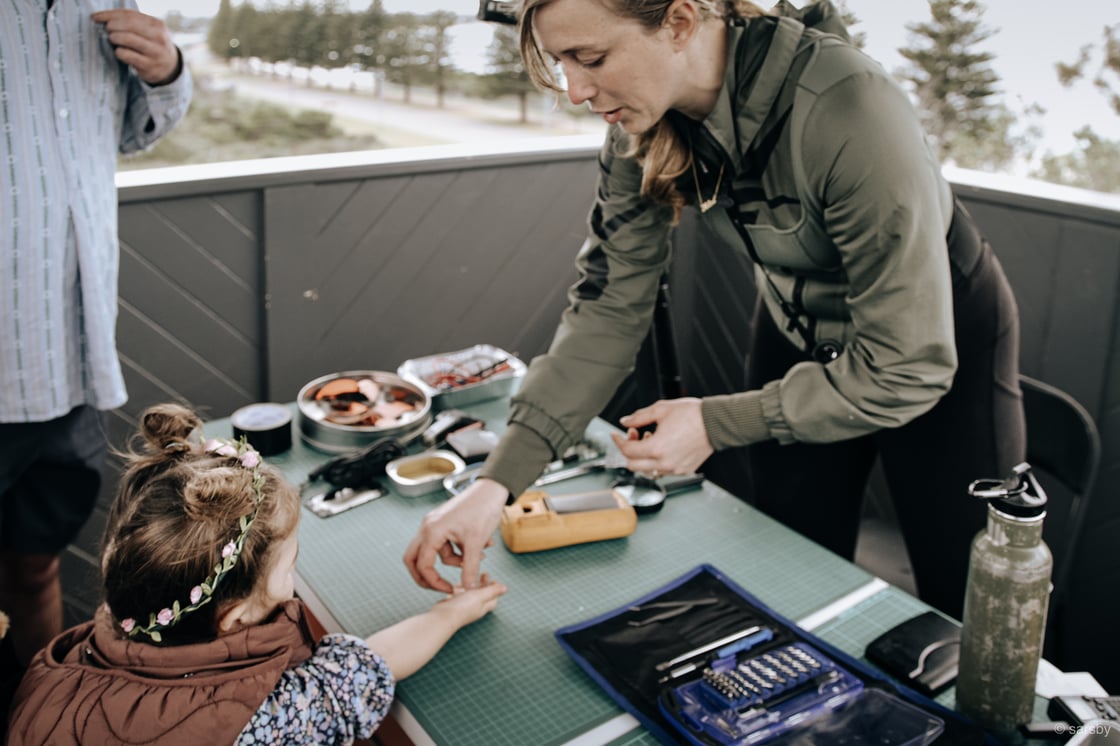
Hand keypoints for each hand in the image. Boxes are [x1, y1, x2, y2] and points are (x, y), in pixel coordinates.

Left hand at [91, 9, 179, 84]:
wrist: (170, 67)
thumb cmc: (153, 45)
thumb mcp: (151, 30)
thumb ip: (135, 22)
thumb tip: (107, 18)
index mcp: (158, 24)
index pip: (130, 15)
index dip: (110, 14)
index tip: (96, 17)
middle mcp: (159, 37)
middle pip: (129, 25)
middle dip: (112, 25)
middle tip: (106, 29)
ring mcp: (155, 52)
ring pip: (128, 39)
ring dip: (115, 37)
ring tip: (112, 39)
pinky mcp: (149, 66)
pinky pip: (127, 55)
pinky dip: (119, 52)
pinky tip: (119, 52)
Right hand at [404, 478, 507, 592]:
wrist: (491, 489)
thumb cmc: (482, 509)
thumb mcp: (476, 542)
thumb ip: (470, 567)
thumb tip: (468, 588)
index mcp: (432, 531)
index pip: (423, 565)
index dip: (434, 582)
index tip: (449, 589)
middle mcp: (428, 527)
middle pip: (414, 558)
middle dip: (426, 575)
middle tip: (440, 586)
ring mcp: (434, 524)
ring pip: (434, 552)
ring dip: (453, 560)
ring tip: (477, 557)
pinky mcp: (443, 523)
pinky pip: (445, 543)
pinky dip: (459, 550)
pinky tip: (481, 546)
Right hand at [434, 575, 507, 627]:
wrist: (444, 616)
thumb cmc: (463, 607)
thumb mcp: (481, 596)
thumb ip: (492, 591)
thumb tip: (505, 588)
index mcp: (484, 606)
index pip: (493, 598)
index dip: (495, 588)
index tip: (493, 579)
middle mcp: (475, 607)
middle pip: (482, 595)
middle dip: (484, 584)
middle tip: (483, 573)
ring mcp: (464, 607)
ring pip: (470, 594)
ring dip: (471, 585)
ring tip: (469, 577)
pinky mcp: (454, 605)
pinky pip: (459, 595)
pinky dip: (459, 589)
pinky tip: (456, 586)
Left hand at [610, 397, 712, 475]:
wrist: (716, 422)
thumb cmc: (693, 415)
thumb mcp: (661, 409)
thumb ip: (639, 417)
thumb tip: (625, 421)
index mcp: (656, 448)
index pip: (627, 450)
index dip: (618, 441)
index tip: (615, 435)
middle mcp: (664, 463)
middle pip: (633, 466)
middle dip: (628, 450)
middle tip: (633, 436)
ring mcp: (674, 469)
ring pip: (648, 470)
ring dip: (643, 457)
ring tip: (650, 438)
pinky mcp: (684, 470)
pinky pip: (662, 470)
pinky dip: (656, 460)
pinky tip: (662, 446)